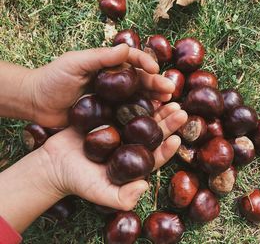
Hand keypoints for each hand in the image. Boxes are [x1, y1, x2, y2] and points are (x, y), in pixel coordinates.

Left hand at [30, 44, 174, 126]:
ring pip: (138, 98)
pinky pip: (128, 115)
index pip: (132, 60)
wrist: (36, 104)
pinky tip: (153, 120)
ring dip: (154, 99)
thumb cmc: (52, 79)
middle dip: (156, 83)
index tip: (156, 70)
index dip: (145, 63)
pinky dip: (142, 116)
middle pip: (140, 80)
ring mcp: (112, 99)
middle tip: (170, 90)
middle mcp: (113, 82)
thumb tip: (126, 48)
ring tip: (168, 104)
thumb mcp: (75, 63)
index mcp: (107, 65)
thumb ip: (100, 57)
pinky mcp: (108, 116)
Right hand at [40, 103, 186, 209]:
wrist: (53, 164)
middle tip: (180, 111)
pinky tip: (143, 88)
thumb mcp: (99, 192)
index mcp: (134, 163)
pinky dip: (133, 97)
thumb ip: (121, 197)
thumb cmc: (78, 181)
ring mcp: (121, 129)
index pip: (155, 156)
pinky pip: (124, 105)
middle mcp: (131, 144)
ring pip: (142, 117)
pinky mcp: (109, 116)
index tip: (176, 139)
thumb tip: (144, 188)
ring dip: (155, 108)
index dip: (167, 148)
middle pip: (153, 133)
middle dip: (168, 123)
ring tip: (168, 97)